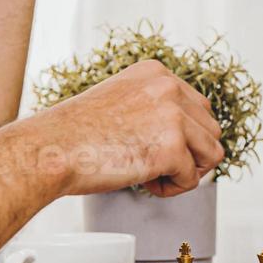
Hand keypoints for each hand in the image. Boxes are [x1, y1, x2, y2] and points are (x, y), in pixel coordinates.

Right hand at [32, 60, 224, 198]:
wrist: (50, 150)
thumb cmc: (75, 134)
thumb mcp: (119, 101)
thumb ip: (153, 107)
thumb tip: (185, 134)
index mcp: (154, 72)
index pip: (198, 107)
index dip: (182, 136)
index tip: (151, 146)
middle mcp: (168, 87)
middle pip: (211, 129)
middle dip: (190, 154)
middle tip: (155, 165)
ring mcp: (172, 115)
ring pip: (211, 154)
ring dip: (186, 171)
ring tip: (153, 175)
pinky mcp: (171, 147)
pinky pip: (192, 179)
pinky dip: (171, 189)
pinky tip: (144, 183)